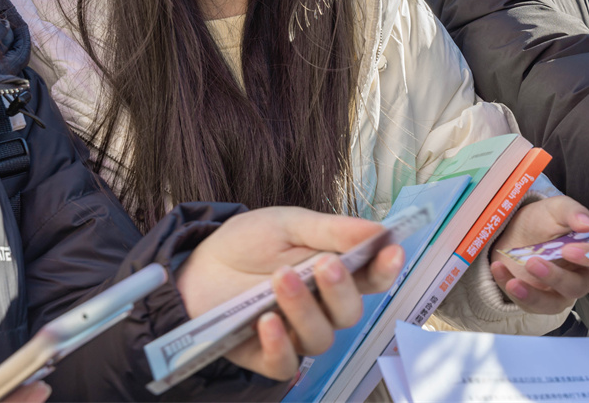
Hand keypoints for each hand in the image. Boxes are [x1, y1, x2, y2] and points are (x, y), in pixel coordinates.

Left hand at [176, 207, 403, 380]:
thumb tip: (380, 230)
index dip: (386, 268)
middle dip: (341, 289)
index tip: (391, 251)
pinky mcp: (267, 355)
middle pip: (350, 313)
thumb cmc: (248, 243)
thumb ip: (333, 230)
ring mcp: (296, 333)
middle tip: (324, 264)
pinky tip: (267, 321)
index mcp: (334, 272)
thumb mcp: (289, 224)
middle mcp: (322, 307)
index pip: (371, 278)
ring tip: (280, 279)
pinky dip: (280, 345)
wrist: (197, 264)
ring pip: (320, 338)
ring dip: (305, 309)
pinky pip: (286, 364)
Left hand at [489, 196, 588, 314]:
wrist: (514, 231)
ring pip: (552, 304)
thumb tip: (588, 223)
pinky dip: (509, 287)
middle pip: (577, 287)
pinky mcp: (536, 301)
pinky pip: (526, 303)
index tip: (569, 249)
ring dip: (533, 295)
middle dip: (556, 278)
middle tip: (534, 262)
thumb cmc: (542, 220)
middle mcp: (579, 277)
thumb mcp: (555, 209)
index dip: (586, 258)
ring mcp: (557, 293)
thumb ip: (573, 212)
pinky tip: (498, 269)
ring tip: (513, 282)